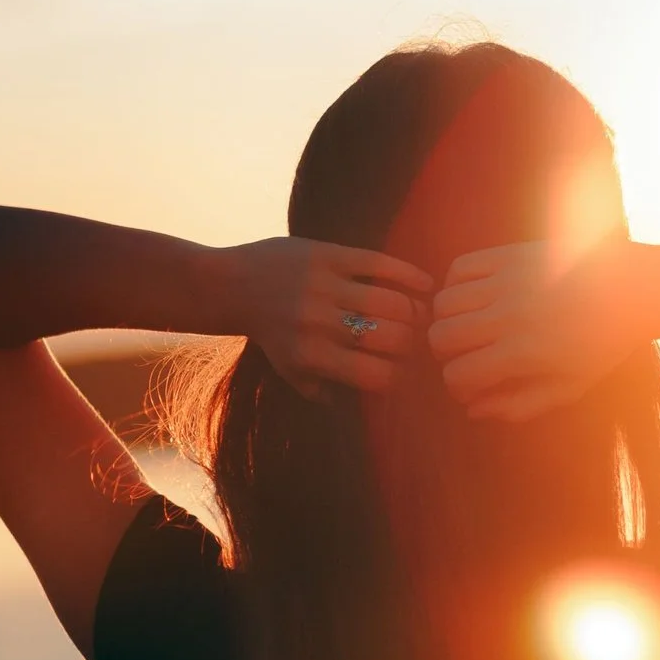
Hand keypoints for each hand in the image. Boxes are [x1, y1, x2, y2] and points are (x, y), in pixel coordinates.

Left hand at [226, 237, 430, 397]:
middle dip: (415, 343)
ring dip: (416, 311)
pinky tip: (427, 284)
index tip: (411, 371)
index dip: (404, 376)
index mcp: (313, 357)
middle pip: (393, 339)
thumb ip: (326, 391)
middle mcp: (319, 323)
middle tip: (422, 341)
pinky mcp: (328, 255)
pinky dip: (409, 274)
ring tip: (423, 315)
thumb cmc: (271, 335)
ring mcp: (324, 286)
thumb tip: (372, 404)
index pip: (379, 375)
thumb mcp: (291, 372)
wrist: (233, 285)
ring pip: (393, 303)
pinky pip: (380, 264)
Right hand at [427, 240, 638, 421]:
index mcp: (522, 352)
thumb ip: (521, 404)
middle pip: (440, 337)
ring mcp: (506, 280)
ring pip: (443, 302)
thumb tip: (474, 410)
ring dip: (450, 320)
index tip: (475, 385)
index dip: (459, 386)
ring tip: (472, 326)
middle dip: (448, 355)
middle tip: (470, 356)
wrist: (634, 288)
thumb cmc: (603, 344)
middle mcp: (507, 314)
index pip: (458, 374)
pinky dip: (457, 285)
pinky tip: (477, 296)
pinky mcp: (510, 254)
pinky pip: (460, 267)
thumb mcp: (570, 386)